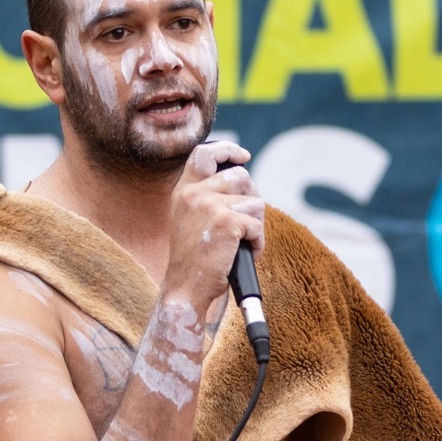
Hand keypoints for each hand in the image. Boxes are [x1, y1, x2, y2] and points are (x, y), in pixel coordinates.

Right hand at [161, 139, 266, 305]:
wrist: (186, 290)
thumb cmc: (196, 261)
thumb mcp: (194, 221)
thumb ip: (210, 198)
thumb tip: (244, 180)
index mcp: (184, 192)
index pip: (204, 154)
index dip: (227, 150)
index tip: (243, 156)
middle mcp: (194, 194)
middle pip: (241, 177)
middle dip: (251, 200)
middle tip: (245, 226)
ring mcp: (210, 206)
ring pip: (254, 203)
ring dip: (255, 226)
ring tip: (239, 245)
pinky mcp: (227, 222)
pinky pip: (257, 226)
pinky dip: (257, 243)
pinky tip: (242, 255)